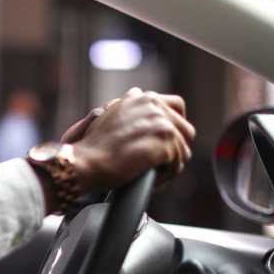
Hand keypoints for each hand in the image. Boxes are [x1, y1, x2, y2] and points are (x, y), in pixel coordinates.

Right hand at [66, 88, 195, 191]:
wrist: (87, 161)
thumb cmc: (94, 147)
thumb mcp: (111, 115)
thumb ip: (131, 107)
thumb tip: (137, 95)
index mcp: (142, 98)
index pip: (177, 106)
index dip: (176, 125)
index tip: (166, 140)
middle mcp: (154, 105)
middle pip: (186, 131)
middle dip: (175, 150)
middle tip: (160, 164)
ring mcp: (161, 122)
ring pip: (183, 150)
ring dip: (170, 166)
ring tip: (151, 174)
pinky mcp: (164, 141)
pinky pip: (177, 164)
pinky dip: (165, 176)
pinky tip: (149, 178)